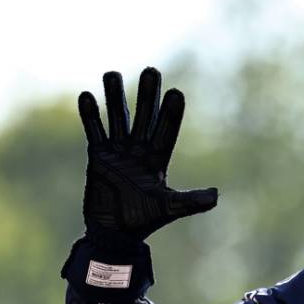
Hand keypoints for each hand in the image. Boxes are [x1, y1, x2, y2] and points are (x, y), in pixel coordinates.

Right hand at [78, 67, 216, 240]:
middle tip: (151, 70)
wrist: (114, 233)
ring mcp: (118, 151)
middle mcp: (138, 151)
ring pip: (117, 118)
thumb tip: (216, 195)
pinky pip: (94, 132)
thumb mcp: (170, 207)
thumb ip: (191, 201)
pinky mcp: (97, 156)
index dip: (171, 114)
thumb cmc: (143, 220)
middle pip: (144, 117)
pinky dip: (90, 116)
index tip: (176, 93)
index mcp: (157, 160)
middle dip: (147, 95)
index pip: (165, 131)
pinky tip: (87, 95)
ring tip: (112, 73)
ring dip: (115, 98)